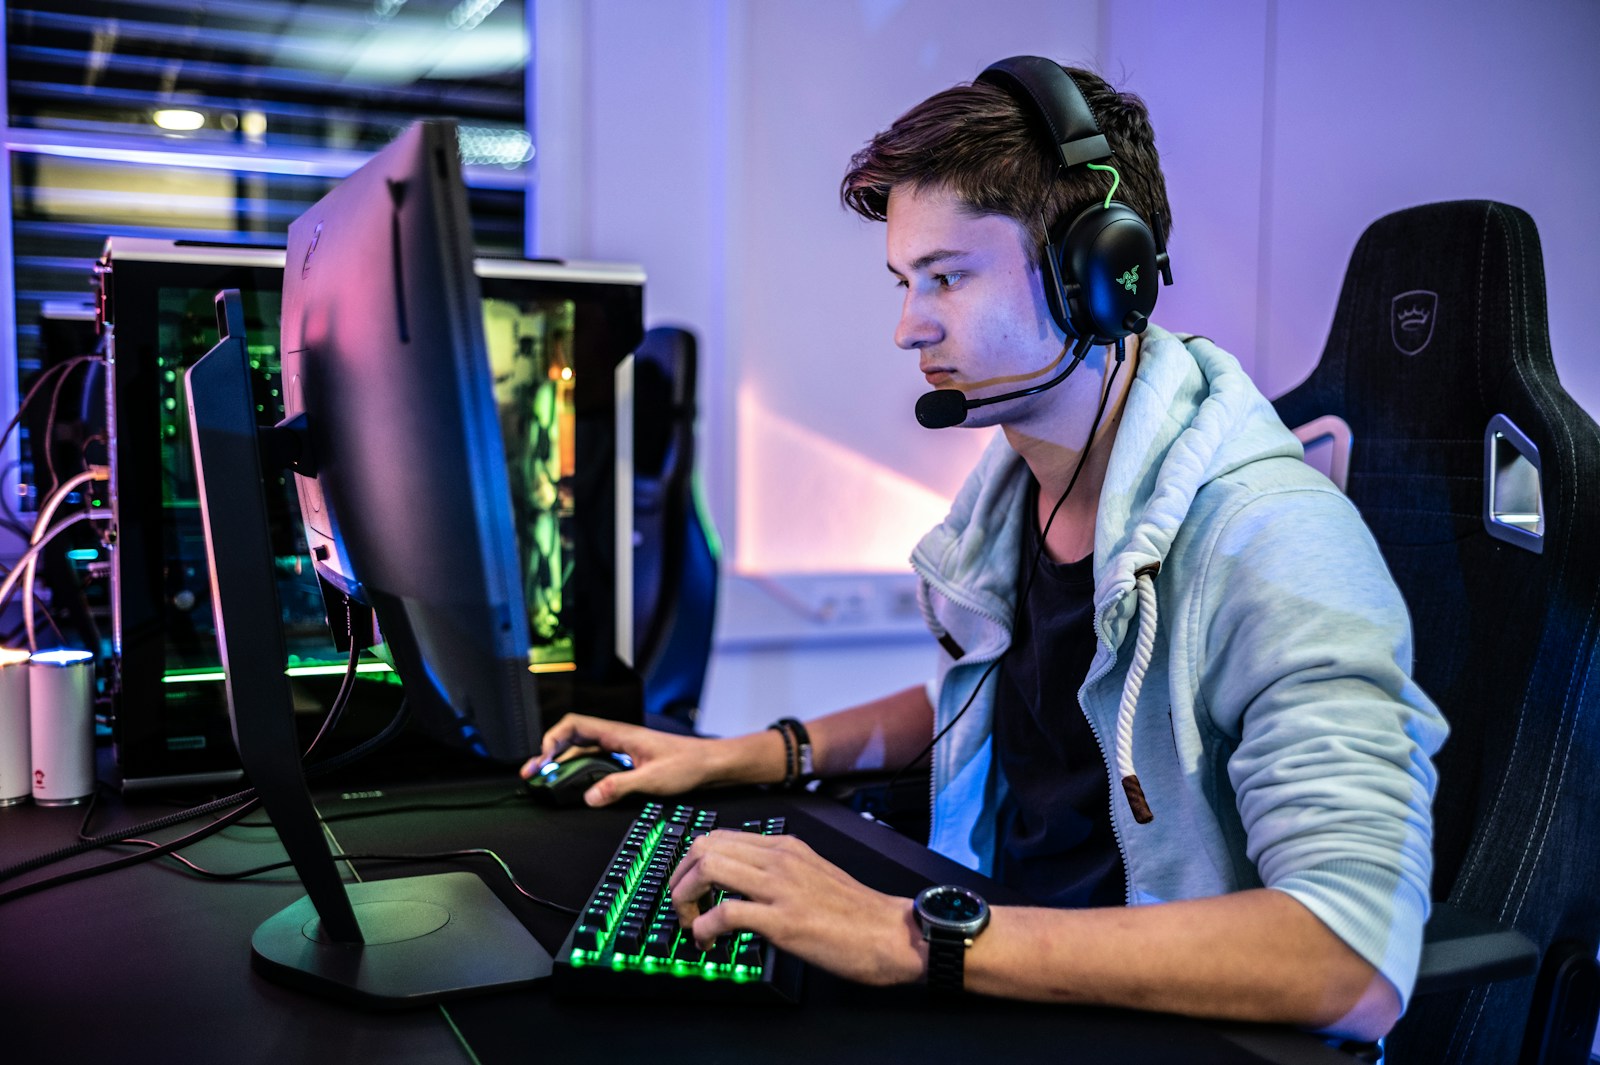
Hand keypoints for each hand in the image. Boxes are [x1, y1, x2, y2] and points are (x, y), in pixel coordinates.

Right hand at [520, 713, 727, 805]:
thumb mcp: (652, 779)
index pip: (574, 725)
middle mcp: (617, 738)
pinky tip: (575, 785)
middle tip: (532, 774)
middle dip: (549, 754)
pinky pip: (595, 763)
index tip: (541, 760)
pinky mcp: (627, 761)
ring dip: (563, 764)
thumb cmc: (688, 764)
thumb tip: (590, 797)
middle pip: (572, 739)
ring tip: (546, 780)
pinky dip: (580, 772)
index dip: (552, 739)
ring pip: (582, 752)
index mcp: (619, 734)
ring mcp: (621, 749)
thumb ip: (620, 787)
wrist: (711, 764)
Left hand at [668, 829, 925, 986]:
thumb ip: (779, 873)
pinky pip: (726, 914)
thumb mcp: (813, 874)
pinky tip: (709, 942)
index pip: (718, 837)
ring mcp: (782, 887)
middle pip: (704, 846)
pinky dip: (705, 928)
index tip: (689, 891)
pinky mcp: (784, 920)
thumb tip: (742, 886)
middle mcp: (780, 858)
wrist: (893, 934)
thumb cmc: (858, 913)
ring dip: (686, 899)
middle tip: (684, 908)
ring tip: (692, 924)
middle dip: (680, 878)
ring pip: (708, 869)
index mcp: (785, 847)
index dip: (691, 863)